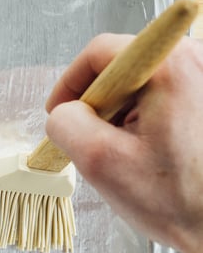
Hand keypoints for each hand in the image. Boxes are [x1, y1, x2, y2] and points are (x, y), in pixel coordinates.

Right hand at [44, 32, 202, 252]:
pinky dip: (150, 119)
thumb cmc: (183, 200)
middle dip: (101, 103)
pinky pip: (167, 95)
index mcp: (171, 67)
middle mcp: (197, 63)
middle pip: (124, 65)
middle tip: (98, 141)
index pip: (100, 52)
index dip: (71, 84)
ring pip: (145, 83)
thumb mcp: (100, 162)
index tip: (62, 113)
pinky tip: (154, 152)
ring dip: (126, 114)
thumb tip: (63, 113)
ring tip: (131, 153)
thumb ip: (66, 124)